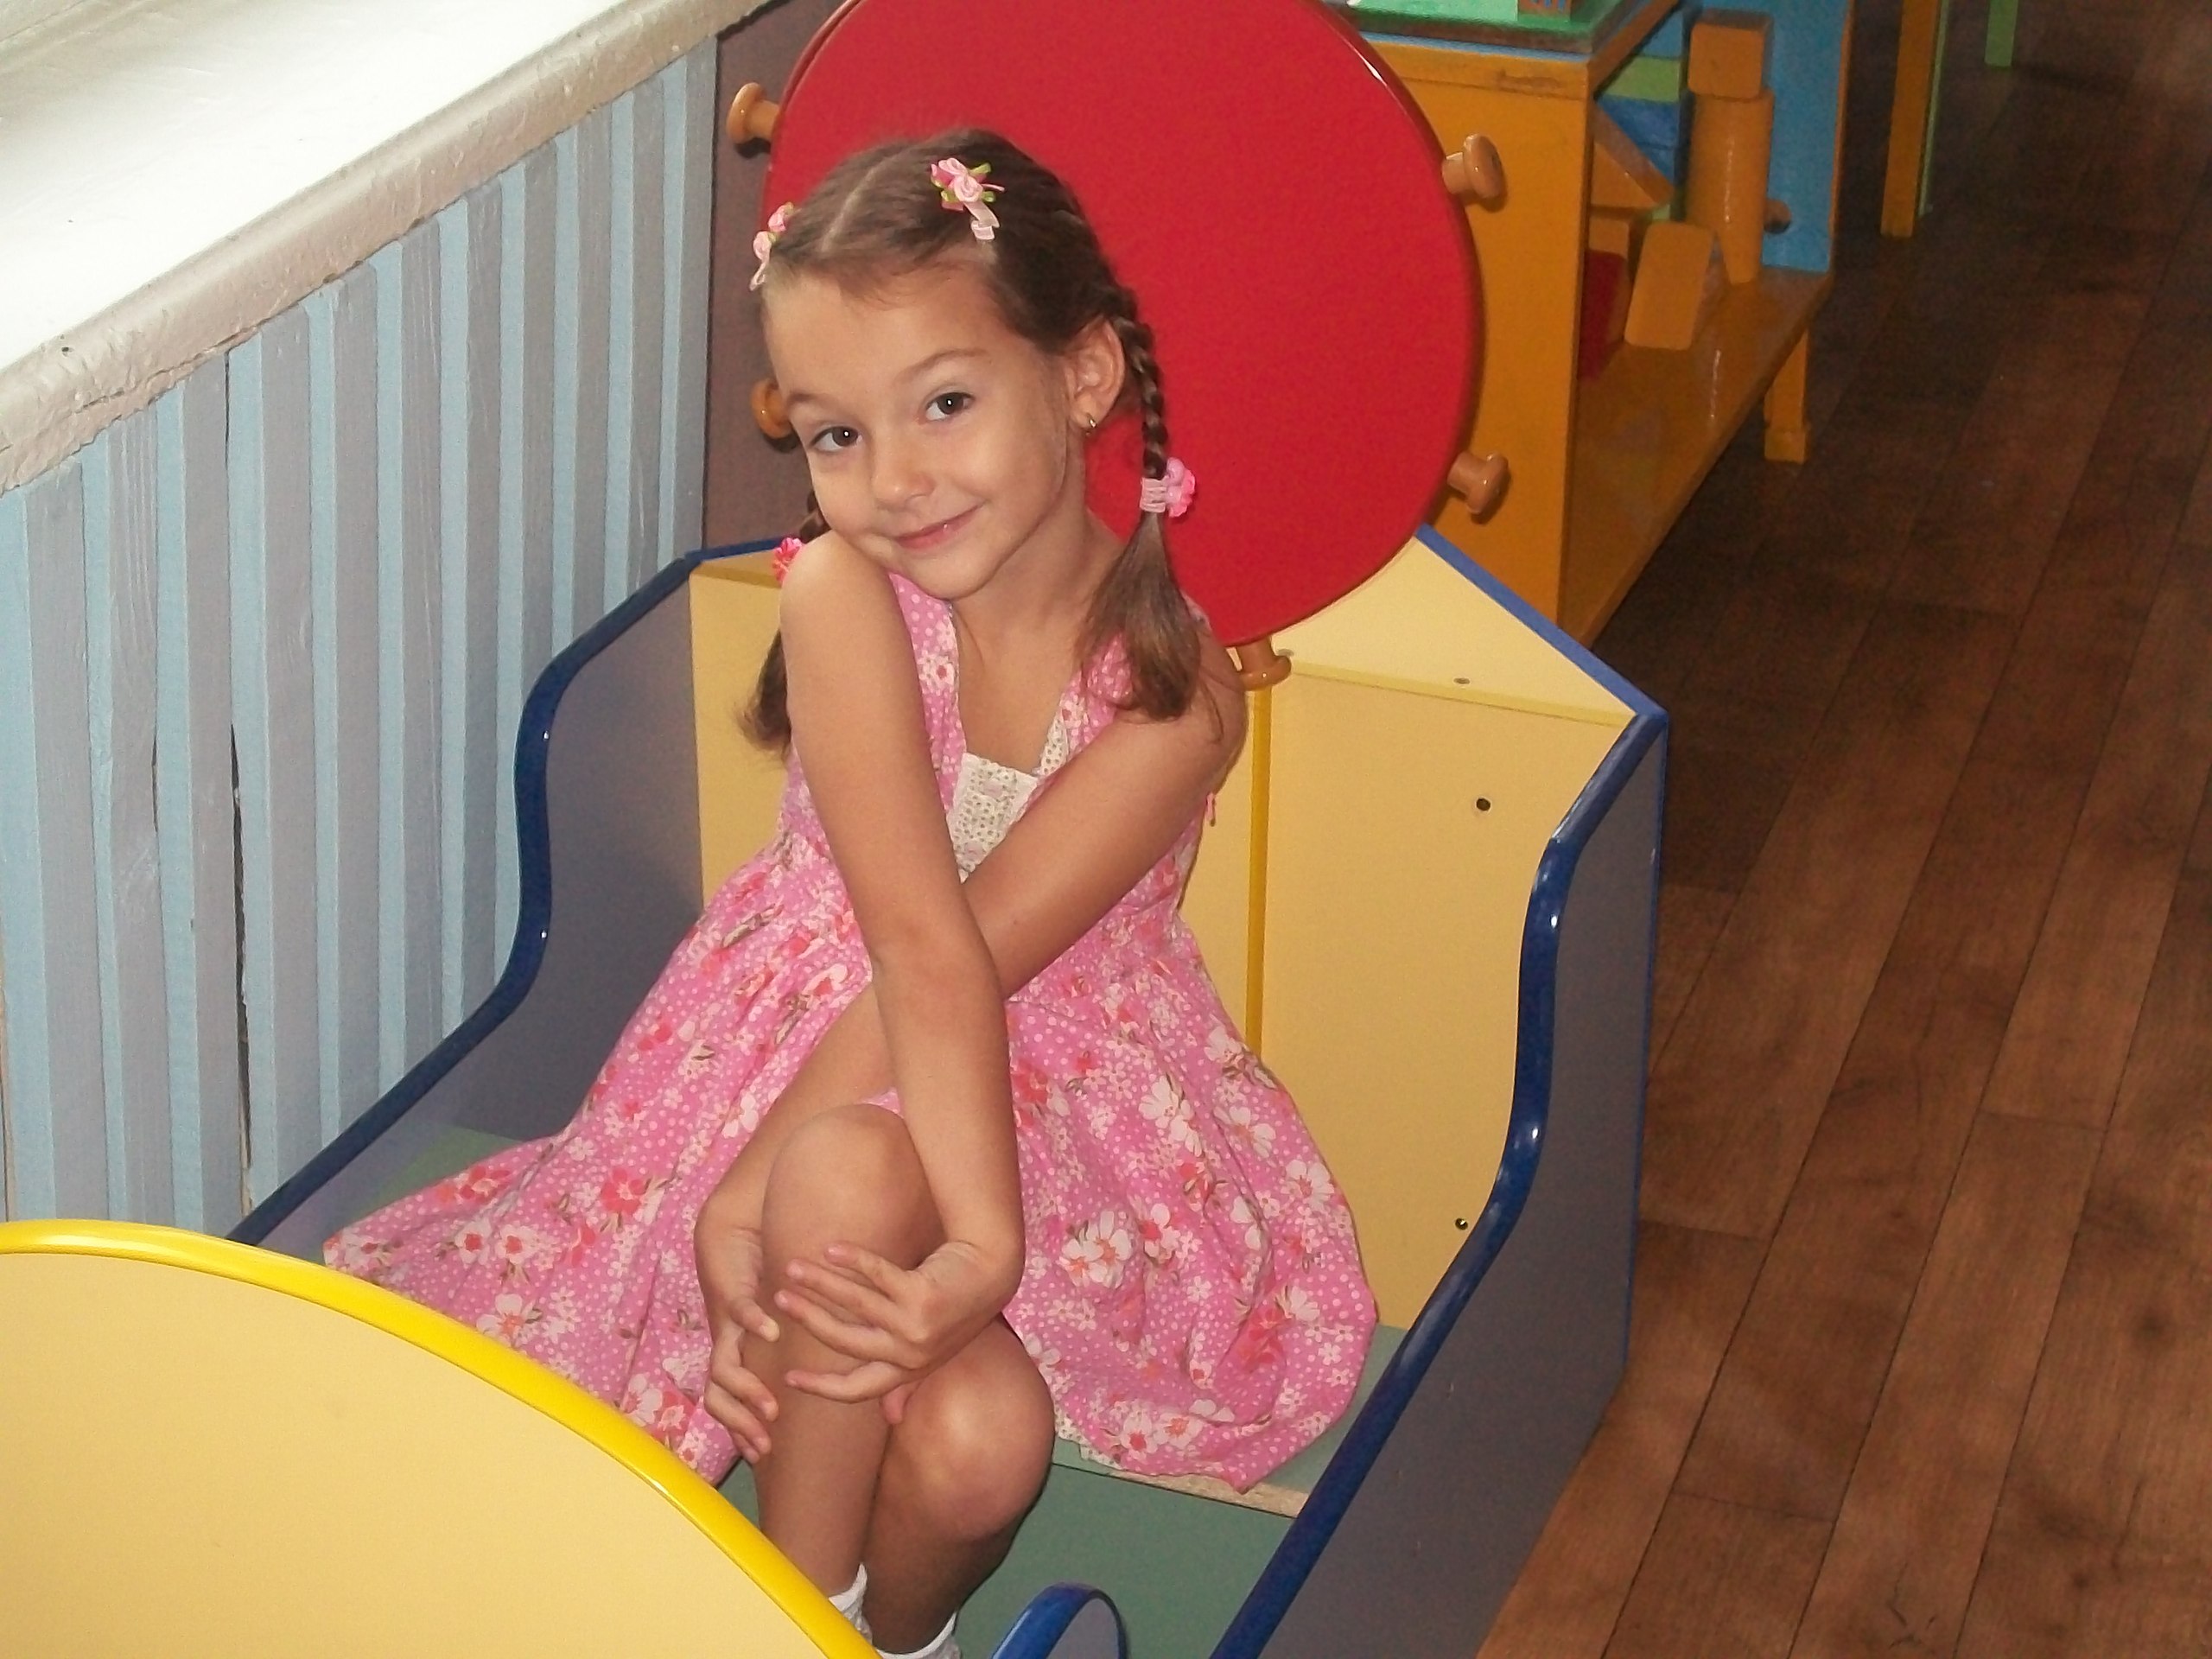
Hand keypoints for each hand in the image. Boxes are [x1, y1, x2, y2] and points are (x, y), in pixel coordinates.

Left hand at [695, 1208, 781, 1461]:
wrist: (731, 1231)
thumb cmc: (763, 1278)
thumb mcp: (785, 1322)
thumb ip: (805, 1349)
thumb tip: (837, 1371)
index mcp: (734, 1353)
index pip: (726, 1404)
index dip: (739, 1430)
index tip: (762, 1454)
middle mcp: (726, 1344)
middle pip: (715, 1398)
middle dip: (739, 1424)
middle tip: (766, 1444)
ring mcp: (727, 1323)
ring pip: (722, 1369)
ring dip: (744, 1391)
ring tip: (771, 1405)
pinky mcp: (733, 1293)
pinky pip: (740, 1312)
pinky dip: (754, 1324)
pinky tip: (772, 1332)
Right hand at [774, 1238, 1014, 1404]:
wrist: (993, 1271)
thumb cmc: (958, 1307)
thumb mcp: (937, 1351)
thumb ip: (910, 1380)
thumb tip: (891, 1416)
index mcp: (908, 1370)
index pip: (855, 1389)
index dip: (820, 1386)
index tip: (787, 1378)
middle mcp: (910, 1354)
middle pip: (844, 1341)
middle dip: (807, 1321)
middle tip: (779, 1301)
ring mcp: (917, 1325)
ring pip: (854, 1305)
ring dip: (819, 1284)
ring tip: (792, 1268)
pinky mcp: (923, 1294)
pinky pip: (876, 1275)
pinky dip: (852, 1260)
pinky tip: (830, 1249)